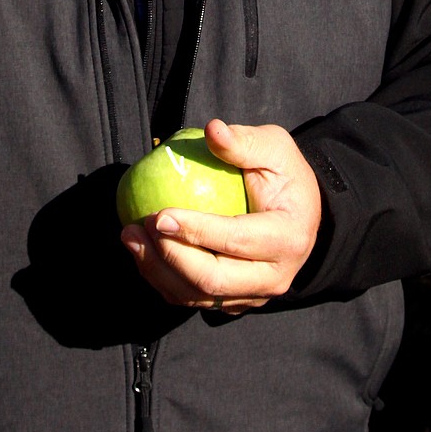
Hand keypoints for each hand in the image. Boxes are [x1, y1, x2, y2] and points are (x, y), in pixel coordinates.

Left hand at [120, 119, 322, 314]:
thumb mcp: (275, 148)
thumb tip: (212, 130)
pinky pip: (193, 299)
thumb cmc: (285, 176)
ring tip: (130, 236)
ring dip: (157, 270)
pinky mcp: (234, 301)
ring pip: (197, 296)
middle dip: (169, 257)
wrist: (300, 214)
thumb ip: (244, 142)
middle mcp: (274, 276)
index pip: (236, 240)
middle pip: (213, 280)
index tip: (159, 213)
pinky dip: (163, 279)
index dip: (195, 231)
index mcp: (288, 238)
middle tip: (139, 226)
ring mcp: (254, 295)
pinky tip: (142, 251)